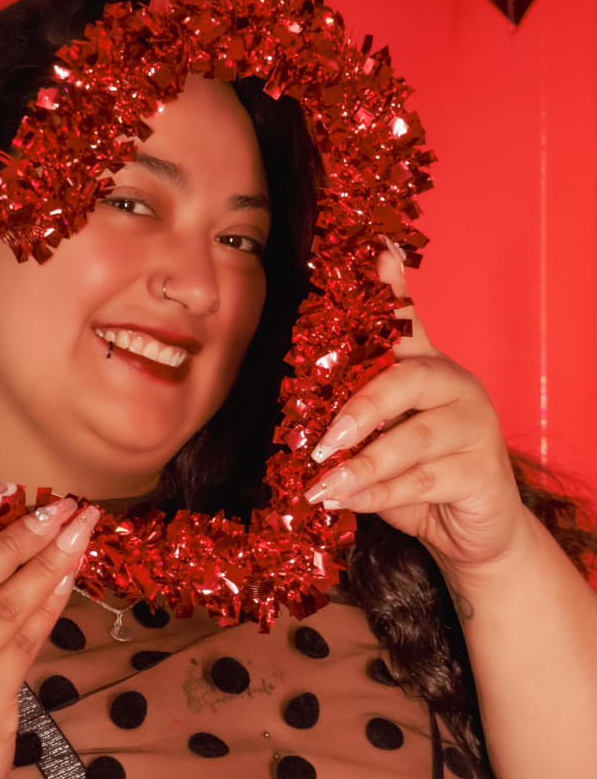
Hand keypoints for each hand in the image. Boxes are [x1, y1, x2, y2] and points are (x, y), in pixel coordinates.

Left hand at [303, 240, 527, 571]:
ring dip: (362, 466)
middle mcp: (456, 386)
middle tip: (322, 443)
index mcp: (427, 365)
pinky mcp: (482, 472)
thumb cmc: (418, 471)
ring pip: (413, 439)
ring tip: (323, 486)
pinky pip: (423, 481)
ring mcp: (475, 427)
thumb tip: (295, 383)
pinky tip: (349, 502)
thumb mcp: (382, 434)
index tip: (378, 251)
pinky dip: (381, 494)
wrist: (469, 526)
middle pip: (407, 380)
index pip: (406, 321)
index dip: (392, 288)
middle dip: (360, 410)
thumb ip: (351, 405)